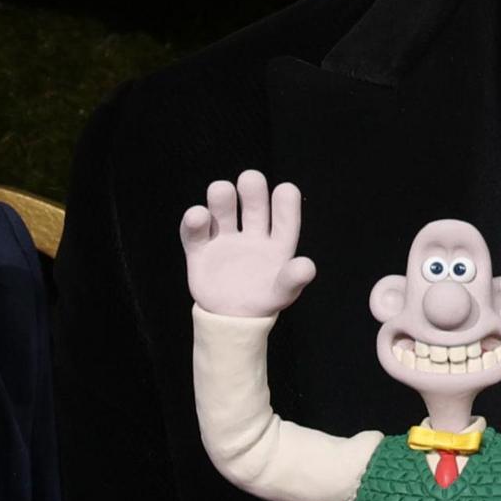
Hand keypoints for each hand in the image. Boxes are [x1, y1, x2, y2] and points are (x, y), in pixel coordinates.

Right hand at [181, 170, 316, 319]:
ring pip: (223, 209)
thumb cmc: (262, 301)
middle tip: (250, 179)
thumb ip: (293, 280)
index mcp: (277, 242)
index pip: (284, 216)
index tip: (284, 190)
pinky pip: (194, 232)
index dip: (285, 202)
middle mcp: (252, 234)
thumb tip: (307, 266)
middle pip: (253, 203)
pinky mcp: (201, 250)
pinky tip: (197, 216)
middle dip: (251, 189)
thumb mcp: (281, 293)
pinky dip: (194, 222)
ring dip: (221, 197)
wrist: (230, 320)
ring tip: (221, 191)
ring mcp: (225, 239)